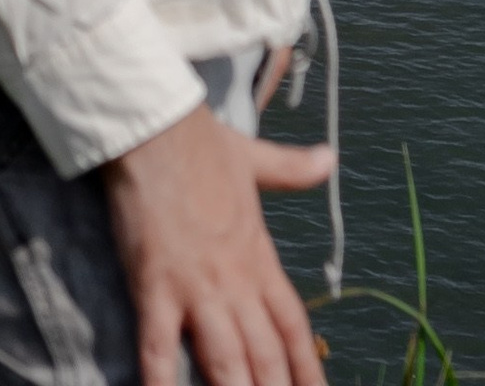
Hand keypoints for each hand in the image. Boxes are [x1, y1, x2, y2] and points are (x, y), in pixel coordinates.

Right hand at [101, 100, 333, 385]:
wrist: (156, 124)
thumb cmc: (199, 142)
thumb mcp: (252, 159)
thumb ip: (291, 169)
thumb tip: (330, 157)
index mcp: (258, 257)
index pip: (293, 328)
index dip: (308, 370)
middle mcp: (235, 281)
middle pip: (265, 357)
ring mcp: (196, 287)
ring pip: (225, 361)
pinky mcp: (154, 285)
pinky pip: (158, 347)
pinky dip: (162, 380)